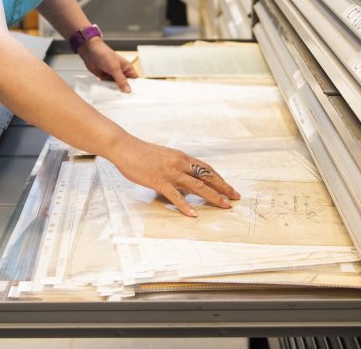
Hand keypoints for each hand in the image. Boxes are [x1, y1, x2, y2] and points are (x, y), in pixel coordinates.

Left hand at [78, 38, 137, 92]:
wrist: (90, 52)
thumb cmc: (104, 54)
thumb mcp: (115, 68)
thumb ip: (121, 80)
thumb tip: (128, 90)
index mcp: (127, 68)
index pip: (135, 79)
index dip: (136, 87)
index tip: (135, 96)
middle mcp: (121, 72)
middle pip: (126, 85)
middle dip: (125, 91)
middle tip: (126, 100)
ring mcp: (113, 75)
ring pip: (117, 86)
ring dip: (116, 91)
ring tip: (117, 98)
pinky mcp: (105, 77)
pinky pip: (108, 86)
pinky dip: (108, 89)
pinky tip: (108, 94)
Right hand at [110, 136, 240, 216]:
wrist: (125, 147)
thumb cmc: (142, 153)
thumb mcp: (164, 156)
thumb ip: (176, 166)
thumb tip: (184, 178)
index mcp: (182, 157)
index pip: (206, 169)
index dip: (220, 178)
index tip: (229, 187)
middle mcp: (180, 164)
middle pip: (207, 176)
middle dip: (223, 187)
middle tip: (235, 197)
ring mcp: (170, 172)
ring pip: (197, 185)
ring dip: (212, 196)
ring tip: (224, 205)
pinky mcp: (159, 181)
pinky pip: (175, 195)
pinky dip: (185, 205)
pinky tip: (193, 214)